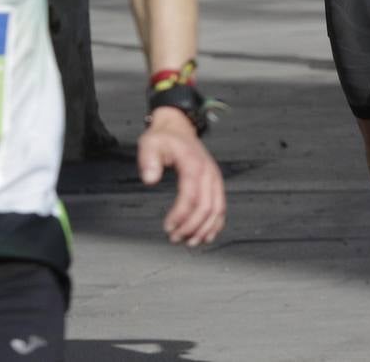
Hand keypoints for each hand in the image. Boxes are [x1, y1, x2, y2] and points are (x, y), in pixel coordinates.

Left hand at [139, 108, 225, 247]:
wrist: (179, 128)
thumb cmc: (164, 138)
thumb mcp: (150, 143)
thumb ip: (148, 161)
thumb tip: (149, 179)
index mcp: (193, 164)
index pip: (191, 196)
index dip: (180, 215)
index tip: (167, 226)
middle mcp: (208, 173)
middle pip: (206, 206)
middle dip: (191, 226)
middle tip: (175, 238)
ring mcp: (214, 178)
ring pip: (217, 208)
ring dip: (205, 228)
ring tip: (190, 241)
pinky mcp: (215, 183)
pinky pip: (221, 205)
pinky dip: (216, 222)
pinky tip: (207, 234)